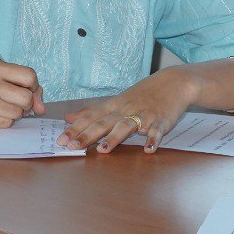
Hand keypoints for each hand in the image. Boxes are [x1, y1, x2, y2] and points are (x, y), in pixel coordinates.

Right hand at [0, 61, 43, 127]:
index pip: (30, 76)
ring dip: (16, 113)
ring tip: (4, 105)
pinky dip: (6, 120)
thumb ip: (24, 85)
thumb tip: (41, 108)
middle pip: (26, 98)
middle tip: (16, 100)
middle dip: (26, 102)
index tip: (26, 87)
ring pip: (18, 114)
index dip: (34, 85)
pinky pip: (6, 124)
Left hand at [58, 66, 197, 153]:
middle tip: (72, 147)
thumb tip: (69, 118)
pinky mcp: (160, 121)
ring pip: (126, 126)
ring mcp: (143, 115)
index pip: (91, 117)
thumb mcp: (116, 100)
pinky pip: (156, 132)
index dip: (75, 129)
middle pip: (103, 123)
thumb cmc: (143, 94)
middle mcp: (126, 110)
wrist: (173, 83)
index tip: (60, 140)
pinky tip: (148, 149)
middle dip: (87, 135)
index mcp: (114, 106)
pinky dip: (152, 140)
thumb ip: (93, 111)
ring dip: (114, 138)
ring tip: (102, 150)